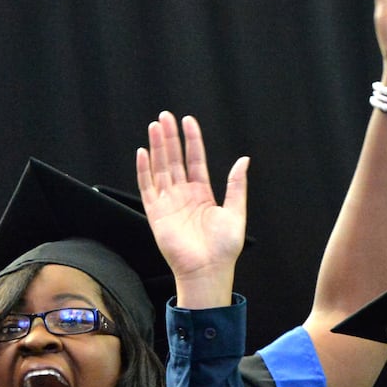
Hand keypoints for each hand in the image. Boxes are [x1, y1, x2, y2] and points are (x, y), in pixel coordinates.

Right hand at [135, 112, 247, 308]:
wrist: (208, 270)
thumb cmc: (224, 248)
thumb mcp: (236, 212)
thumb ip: (236, 185)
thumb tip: (243, 160)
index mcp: (202, 193)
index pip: (195, 159)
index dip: (192, 140)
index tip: (188, 120)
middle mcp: (183, 195)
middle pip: (174, 159)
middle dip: (170, 138)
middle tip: (165, 116)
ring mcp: (168, 203)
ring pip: (160, 168)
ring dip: (157, 148)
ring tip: (155, 126)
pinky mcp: (156, 214)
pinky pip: (147, 188)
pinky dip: (144, 170)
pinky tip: (143, 152)